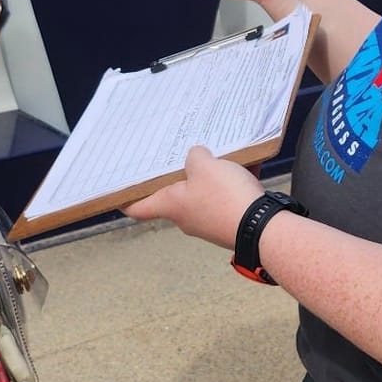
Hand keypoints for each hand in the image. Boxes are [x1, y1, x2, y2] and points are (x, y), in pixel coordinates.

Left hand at [125, 146, 263, 247]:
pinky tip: (246, 166)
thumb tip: (197, 157)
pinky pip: (227, 197)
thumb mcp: (205, 165)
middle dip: (180, 175)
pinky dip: (233, 182)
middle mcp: (186, 217)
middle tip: (181, 154)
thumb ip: (195, 156)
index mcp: (171, 205)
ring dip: (211, 176)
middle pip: (174, 195)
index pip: (138, 207)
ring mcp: (209, 222)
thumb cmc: (226, 197)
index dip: (126, 198)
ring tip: (221, 155)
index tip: (118, 191)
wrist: (263, 227)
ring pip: (205, 193)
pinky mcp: (231, 221)